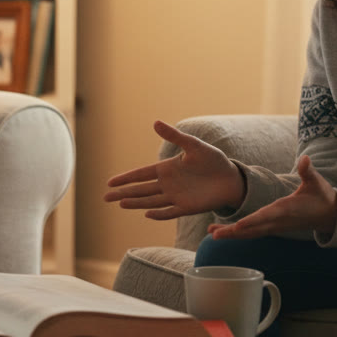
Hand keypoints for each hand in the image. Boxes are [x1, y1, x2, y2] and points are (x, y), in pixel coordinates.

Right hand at [103, 120, 244, 220]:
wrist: (231, 178)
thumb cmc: (213, 160)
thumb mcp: (194, 146)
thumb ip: (175, 136)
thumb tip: (155, 122)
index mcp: (167, 169)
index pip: (141, 174)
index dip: (126, 178)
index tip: (110, 182)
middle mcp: (168, 184)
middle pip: (141, 190)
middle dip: (123, 193)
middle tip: (105, 197)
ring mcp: (176, 197)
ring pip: (151, 201)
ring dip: (136, 203)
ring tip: (120, 204)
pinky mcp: (187, 208)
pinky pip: (170, 212)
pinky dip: (159, 214)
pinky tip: (147, 214)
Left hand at [207, 155, 336, 239]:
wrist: (329, 215)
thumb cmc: (321, 196)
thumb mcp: (316, 182)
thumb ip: (308, 171)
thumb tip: (305, 159)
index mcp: (287, 209)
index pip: (267, 216)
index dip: (252, 221)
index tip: (238, 225)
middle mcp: (278, 221)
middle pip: (253, 229)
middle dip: (234, 232)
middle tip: (214, 234)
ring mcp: (275, 227)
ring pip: (251, 233)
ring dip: (232, 234)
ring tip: (212, 233)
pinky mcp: (273, 228)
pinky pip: (253, 233)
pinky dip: (238, 233)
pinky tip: (223, 232)